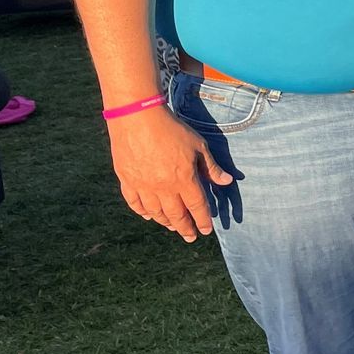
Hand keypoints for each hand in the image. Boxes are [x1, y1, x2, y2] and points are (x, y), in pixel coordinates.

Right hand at [107, 107, 232, 241]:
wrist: (137, 117)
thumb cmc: (172, 129)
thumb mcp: (198, 146)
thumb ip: (210, 167)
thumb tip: (226, 181)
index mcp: (184, 180)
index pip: (197, 207)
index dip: (202, 221)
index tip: (206, 230)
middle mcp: (163, 188)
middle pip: (176, 215)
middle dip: (185, 228)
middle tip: (190, 236)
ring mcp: (142, 185)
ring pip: (155, 212)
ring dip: (165, 222)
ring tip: (172, 227)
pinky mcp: (126, 179)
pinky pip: (134, 202)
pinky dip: (142, 211)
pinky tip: (147, 215)